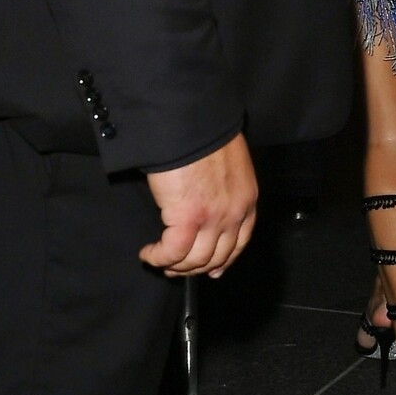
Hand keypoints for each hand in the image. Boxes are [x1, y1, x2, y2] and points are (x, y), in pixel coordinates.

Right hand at [141, 133, 258, 278]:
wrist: (192, 125)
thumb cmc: (204, 136)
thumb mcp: (227, 164)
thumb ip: (223, 187)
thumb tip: (205, 201)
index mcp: (246, 199)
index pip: (239, 242)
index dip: (223, 260)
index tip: (212, 269)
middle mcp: (235, 213)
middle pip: (216, 256)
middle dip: (195, 268)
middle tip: (176, 268)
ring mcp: (214, 219)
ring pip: (195, 260)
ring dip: (175, 265)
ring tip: (159, 261)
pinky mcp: (188, 218)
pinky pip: (173, 251)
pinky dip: (158, 257)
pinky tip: (148, 254)